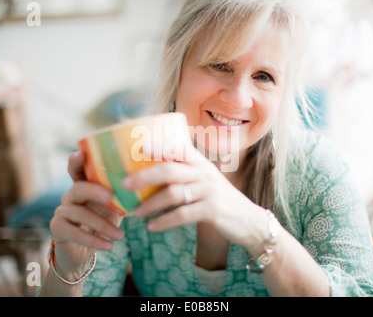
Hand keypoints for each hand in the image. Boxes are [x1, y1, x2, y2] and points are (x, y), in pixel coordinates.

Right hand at [49, 151, 124, 279]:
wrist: (83, 252)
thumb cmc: (103, 224)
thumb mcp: (115, 208)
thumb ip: (123, 196)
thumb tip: (146, 186)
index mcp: (84, 186)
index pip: (78, 169)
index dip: (77, 160)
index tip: (82, 153)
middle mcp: (70, 195)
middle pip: (78, 188)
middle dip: (94, 191)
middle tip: (111, 197)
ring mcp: (61, 212)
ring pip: (79, 213)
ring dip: (102, 225)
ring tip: (120, 235)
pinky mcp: (57, 228)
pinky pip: (74, 232)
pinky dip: (94, 239)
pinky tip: (109, 246)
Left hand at [122, 143, 269, 254]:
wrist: (248, 220)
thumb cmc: (218, 199)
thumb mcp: (204, 180)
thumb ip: (183, 175)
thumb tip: (146, 177)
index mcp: (200, 162)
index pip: (178, 147)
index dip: (158, 146)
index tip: (138, 148)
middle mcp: (204, 172)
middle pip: (169, 169)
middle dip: (144, 177)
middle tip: (124, 185)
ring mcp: (209, 191)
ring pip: (173, 193)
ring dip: (150, 204)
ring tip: (135, 213)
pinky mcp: (213, 210)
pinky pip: (182, 215)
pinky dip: (164, 222)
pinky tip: (151, 227)